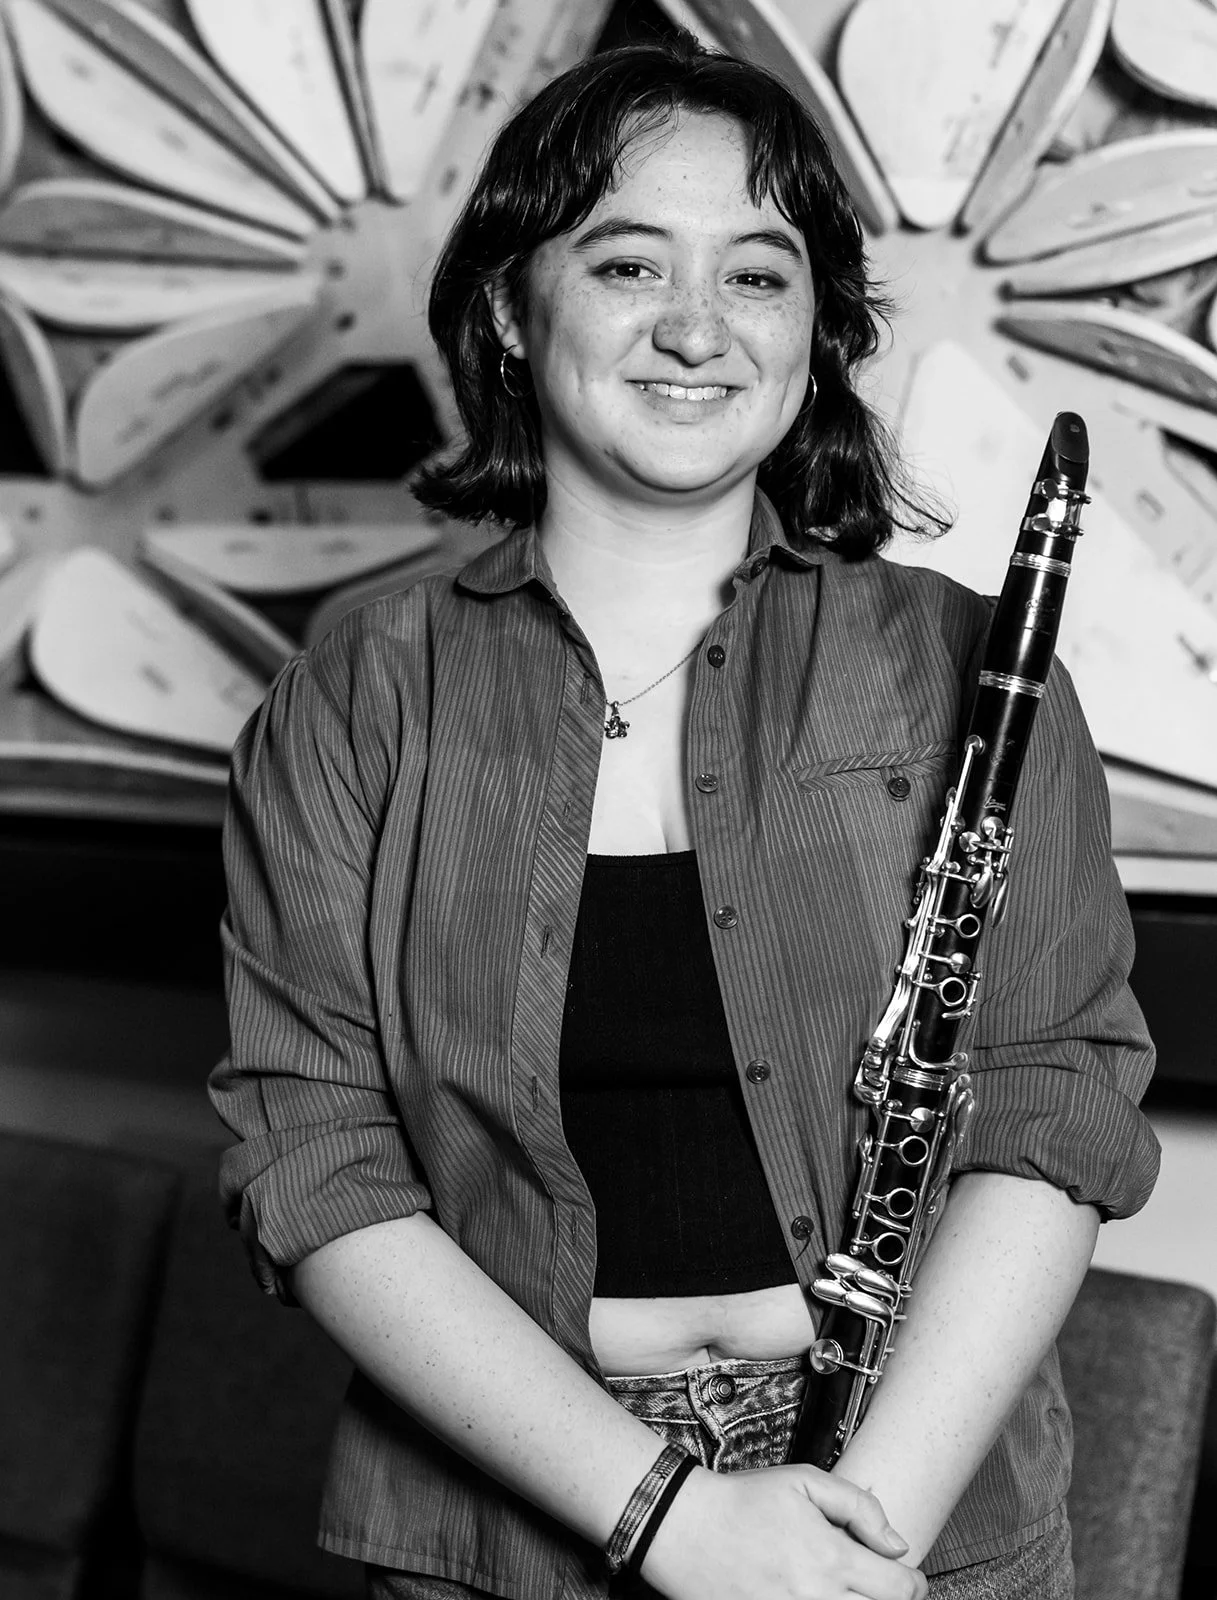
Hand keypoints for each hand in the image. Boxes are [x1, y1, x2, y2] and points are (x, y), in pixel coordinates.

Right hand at [640, 1463, 927, 1599]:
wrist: (684, 1528)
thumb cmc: (741, 1502)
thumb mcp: (804, 1481)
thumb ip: (858, 1506)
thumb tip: (896, 1543)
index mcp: (829, 1557)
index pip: (900, 1589)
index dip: (913, 1583)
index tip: (906, 1576)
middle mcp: (815, 1597)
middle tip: (878, 1586)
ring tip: (848, 1592)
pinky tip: (819, 1598)